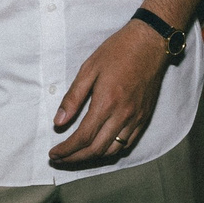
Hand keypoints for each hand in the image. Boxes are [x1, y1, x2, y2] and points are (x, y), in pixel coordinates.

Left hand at [50, 17, 170, 166]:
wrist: (150, 43)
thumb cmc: (117, 52)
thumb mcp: (89, 68)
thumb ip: (73, 98)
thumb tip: (58, 122)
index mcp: (106, 102)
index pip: (82, 137)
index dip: (66, 150)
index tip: (53, 154)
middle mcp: (123, 115)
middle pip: (96, 149)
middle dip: (75, 159)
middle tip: (60, 159)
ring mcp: (136, 118)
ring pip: (112, 151)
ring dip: (92, 157)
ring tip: (76, 155)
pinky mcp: (144, 118)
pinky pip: (127, 144)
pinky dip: (111, 151)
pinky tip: (100, 147)